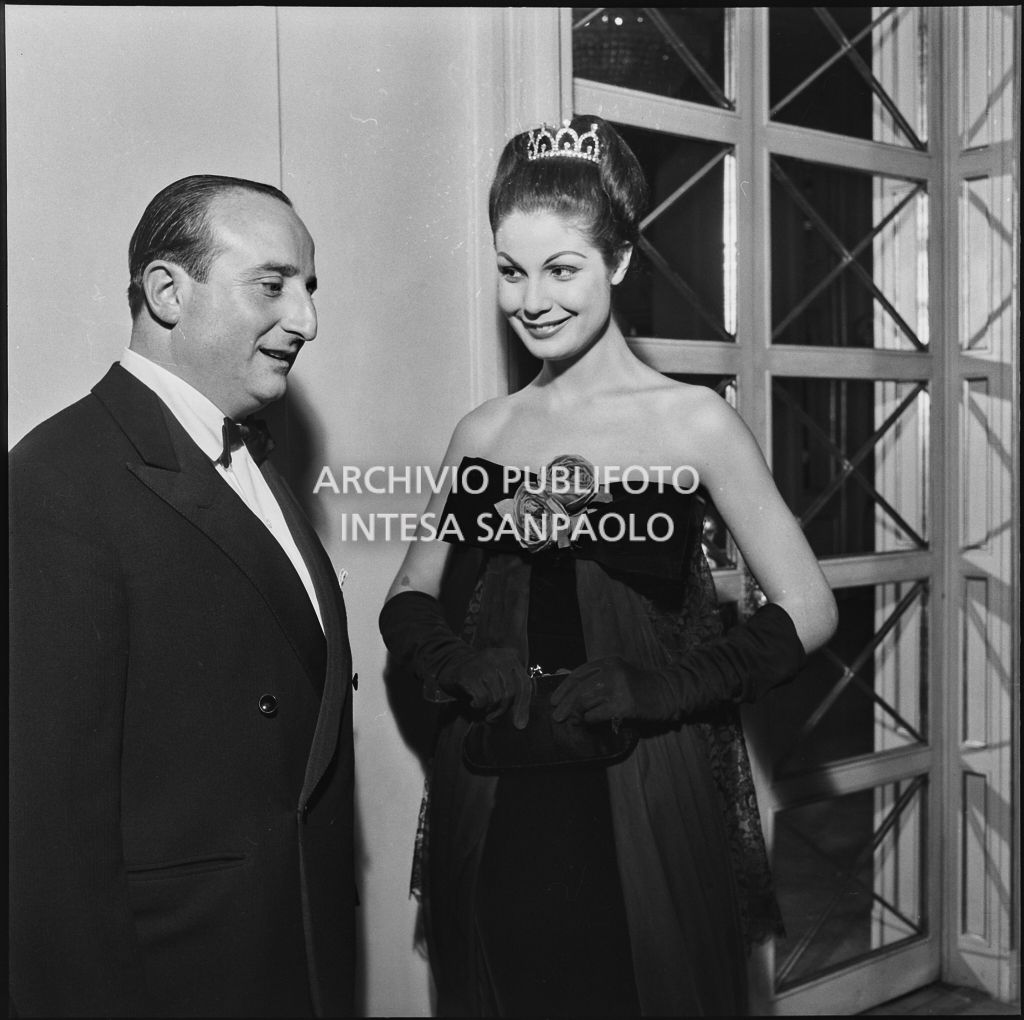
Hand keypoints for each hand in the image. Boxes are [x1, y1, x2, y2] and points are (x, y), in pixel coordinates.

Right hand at [440, 646, 531, 728]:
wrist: (449, 665)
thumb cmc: (479, 677)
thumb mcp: (499, 679)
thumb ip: (512, 694)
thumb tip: (521, 723)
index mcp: (510, 657)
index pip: (525, 684)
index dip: (524, 706)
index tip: (520, 724)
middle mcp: (498, 657)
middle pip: (511, 693)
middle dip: (502, 710)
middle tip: (493, 716)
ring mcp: (482, 664)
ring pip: (496, 697)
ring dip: (489, 709)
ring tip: (482, 707)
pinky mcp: (468, 673)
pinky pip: (482, 698)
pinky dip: (478, 706)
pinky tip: (472, 702)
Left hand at [549, 656, 678, 725]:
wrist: (667, 693)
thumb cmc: (639, 686)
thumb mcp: (616, 675)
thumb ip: (593, 678)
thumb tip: (562, 678)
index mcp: (608, 662)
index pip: (578, 674)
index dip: (564, 688)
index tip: (554, 700)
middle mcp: (611, 671)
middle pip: (580, 688)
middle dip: (565, 704)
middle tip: (557, 716)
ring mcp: (619, 687)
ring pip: (586, 701)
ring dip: (575, 714)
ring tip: (570, 722)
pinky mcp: (625, 704)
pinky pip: (598, 714)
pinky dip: (589, 720)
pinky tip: (588, 723)